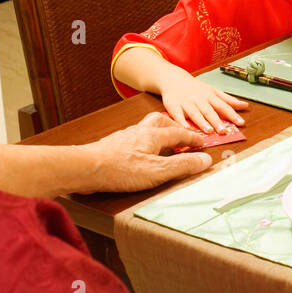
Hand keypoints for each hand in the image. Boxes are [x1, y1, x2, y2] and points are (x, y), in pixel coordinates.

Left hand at [80, 113, 214, 193]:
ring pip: (146, 127)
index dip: (193, 138)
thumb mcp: (158, 172)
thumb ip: (182, 165)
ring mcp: (125, 137)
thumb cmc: (120, 169)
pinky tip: (139, 152)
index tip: (203, 142)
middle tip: (182, 135)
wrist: (86, 168)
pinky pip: (134, 136)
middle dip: (174, 126)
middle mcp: (140, 131)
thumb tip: (205, 160)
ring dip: (158, 132)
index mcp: (154, 135)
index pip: (179, 133)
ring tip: (162, 143)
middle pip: (161, 120)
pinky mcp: (113, 145)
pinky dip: (143, 140)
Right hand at [159, 73, 247, 132]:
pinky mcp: (174, 106)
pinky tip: (185, 128)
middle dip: (217, 121)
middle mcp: (199, 100)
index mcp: (210, 96)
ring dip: (202, 122)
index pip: (224, 106)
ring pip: (195, 113)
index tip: (241, 123)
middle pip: (209, 111)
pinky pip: (177, 115)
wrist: (174, 79)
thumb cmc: (197, 88)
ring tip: (209, 131)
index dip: (233, 115)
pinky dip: (181, 122)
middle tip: (224, 131)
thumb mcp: (214, 91)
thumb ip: (228, 100)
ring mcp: (186, 103)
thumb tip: (245, 106)